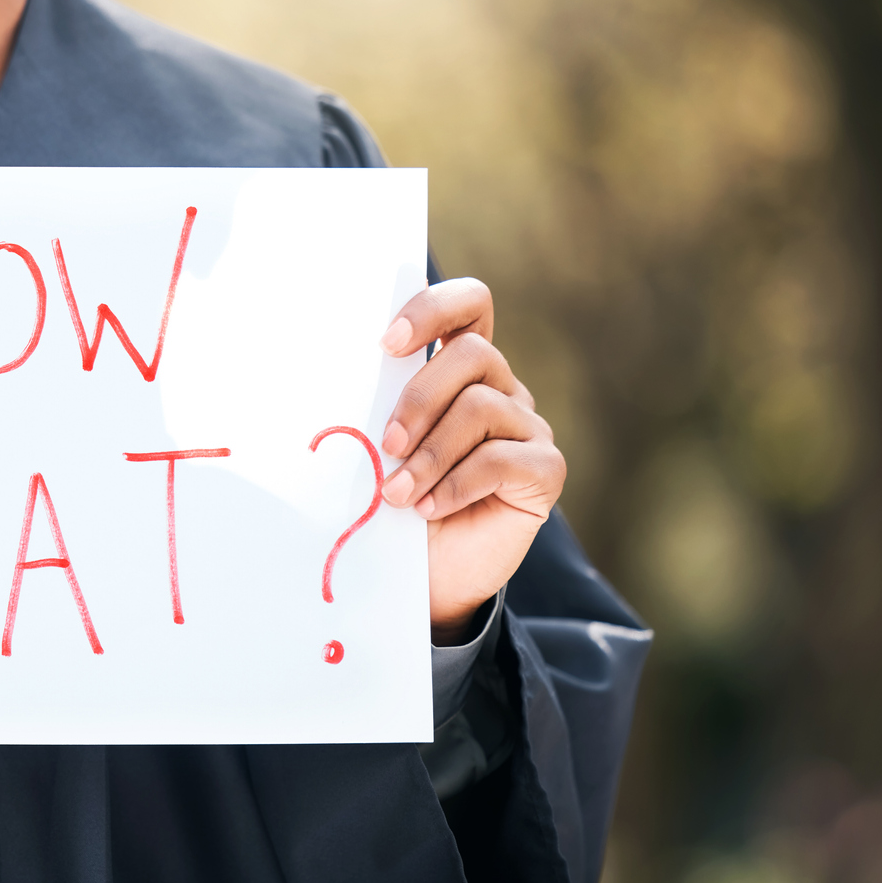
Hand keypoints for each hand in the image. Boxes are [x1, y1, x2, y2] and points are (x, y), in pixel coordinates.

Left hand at [377, 279, 564, 645]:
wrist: (428, 576)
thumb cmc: (396, 502)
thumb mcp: (377, 448)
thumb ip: (376, 406)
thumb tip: (336, 373)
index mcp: (459, 370)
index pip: (468, 306)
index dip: (434, 308)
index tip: (389, 342)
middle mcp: (500, 389)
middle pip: (473, 354)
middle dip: (419, 398)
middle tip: (387, 445)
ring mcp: (526, 428)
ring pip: (482, 406)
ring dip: (430, 453)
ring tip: (398, 493)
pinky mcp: (544, 469)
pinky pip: (501, 458)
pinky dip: (456, 484)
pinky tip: (430, 508)